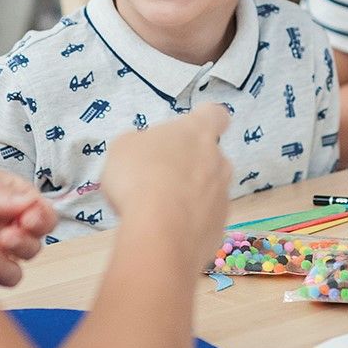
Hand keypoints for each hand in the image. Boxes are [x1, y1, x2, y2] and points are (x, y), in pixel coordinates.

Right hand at [101, 104, 231, 272]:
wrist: (159, 233)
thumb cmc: (139, 177)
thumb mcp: (124, 148)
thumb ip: (140, 143)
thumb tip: (144, 151)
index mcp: (197, 132)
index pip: (215, 115)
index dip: (204, 119)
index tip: (189, 131)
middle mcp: (219, 161)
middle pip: (211, 157)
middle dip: (190, 165)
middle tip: (160, 178)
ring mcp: (223, 197)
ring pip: (210, 190)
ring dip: (190, 196)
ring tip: (160, 210)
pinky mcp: (219, 229)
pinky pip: (205, 220)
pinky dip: (189, 224)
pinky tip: (167, 231)